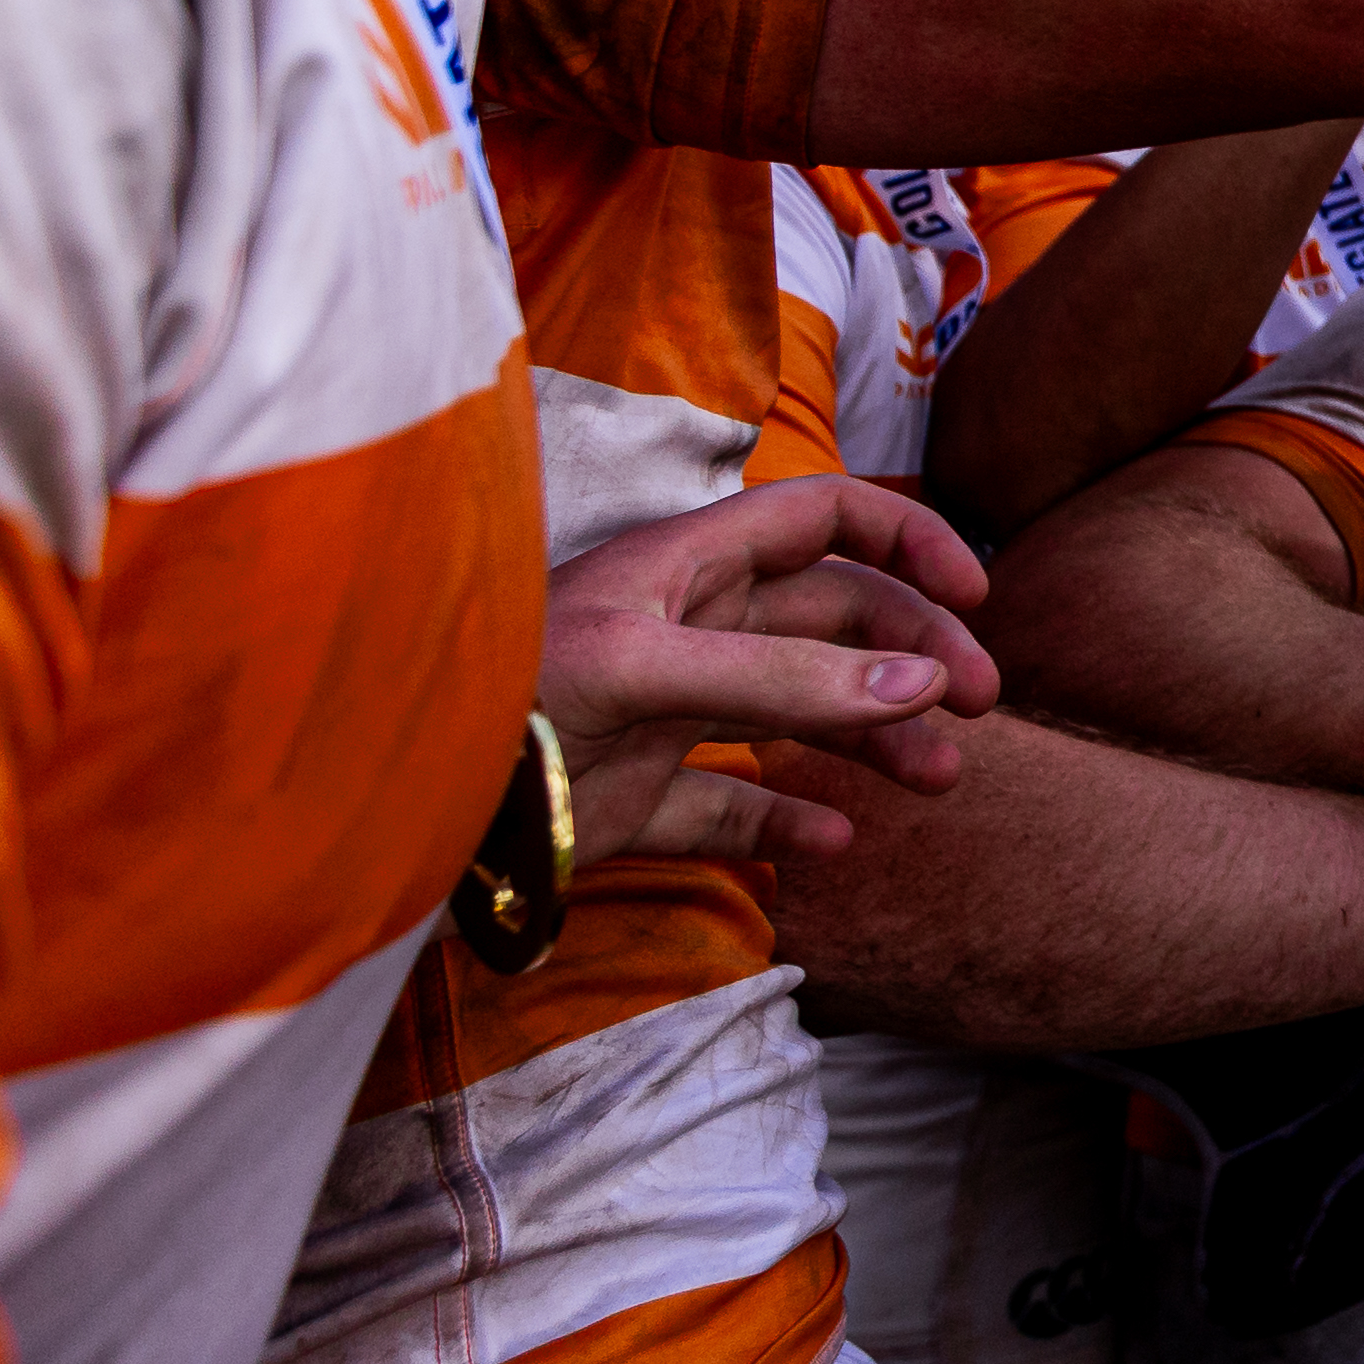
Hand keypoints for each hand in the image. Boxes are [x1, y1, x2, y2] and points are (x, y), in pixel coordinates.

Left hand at [541, 477, 995, 864]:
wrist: (385, 813)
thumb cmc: (500, 708)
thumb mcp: (644, 674)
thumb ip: (783, 683)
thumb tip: (921, 687)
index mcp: (686, 566)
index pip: (824, 519)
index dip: (907, 542)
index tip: (973, 599)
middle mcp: (687, 630)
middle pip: (834, 620)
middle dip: (913, 657)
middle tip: (978, 712)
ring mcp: (666, 716)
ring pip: (803, 714)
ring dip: (876, 741)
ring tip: (936, 785)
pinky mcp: (639, 799)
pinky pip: (738, 806)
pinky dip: (792, 823)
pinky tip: (834, 845)